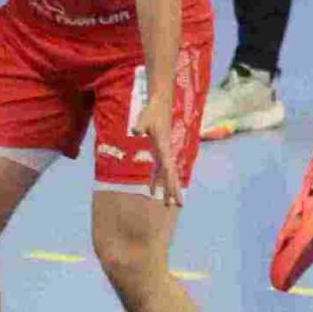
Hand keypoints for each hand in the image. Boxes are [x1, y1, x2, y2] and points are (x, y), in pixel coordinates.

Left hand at [134, 93, 185, 209]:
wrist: (158, 105)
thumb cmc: (151, 112)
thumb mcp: (144, 119)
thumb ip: (140, 126)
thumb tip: (135, 131)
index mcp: (163, 148)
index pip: (169, 168)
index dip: (171, 182)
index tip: (175, 193)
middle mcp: (166, 153)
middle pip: (171, 176)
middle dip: (174, 191)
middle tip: (177, 206)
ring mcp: (163, 153)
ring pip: (166, 176)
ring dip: (166, 189)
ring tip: (167, 205)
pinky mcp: (158, 152)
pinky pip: (158, 170)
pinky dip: (155, 181)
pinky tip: (151, 191)